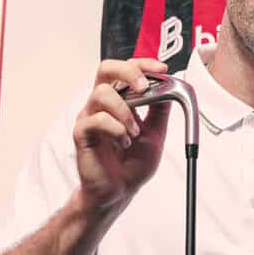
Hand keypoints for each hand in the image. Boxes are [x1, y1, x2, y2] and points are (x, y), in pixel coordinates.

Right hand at [73, 58, 170, 210]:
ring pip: (101, 93)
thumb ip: (160, 110)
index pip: (126, 69)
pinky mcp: (81, 133)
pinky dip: (116, 129)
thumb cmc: (132, 164)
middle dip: (127, 72)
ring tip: (134, 132)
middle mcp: (102, 104)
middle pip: (105, 68)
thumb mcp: (155, 133)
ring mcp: (89, 117)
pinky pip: (97, 120)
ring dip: (124, 111)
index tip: (162, 68)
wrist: (119, 191)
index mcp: (119, 100)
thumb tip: (171, 87)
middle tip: (144, 87)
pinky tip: (123, 143)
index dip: (142, 63)